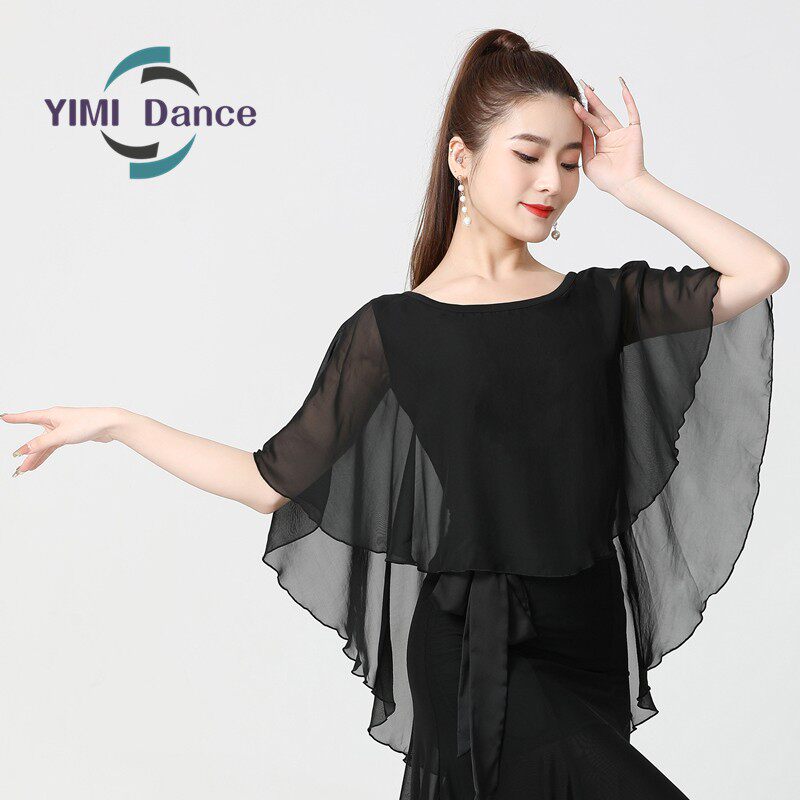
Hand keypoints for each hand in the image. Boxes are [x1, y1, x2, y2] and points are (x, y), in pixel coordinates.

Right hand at [1, 406, 122, 475]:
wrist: (109, 425)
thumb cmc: (88, 423)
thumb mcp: (61, 435)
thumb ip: (42, 443)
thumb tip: (25, 449)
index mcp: (51, 415)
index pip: (28, 417)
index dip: (15, 419)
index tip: (3, 417)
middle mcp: (55, 420)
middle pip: (36, 438)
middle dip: (27, 453)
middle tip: (18, 467)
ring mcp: (63, 428)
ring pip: (45, 445)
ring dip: (37, 457)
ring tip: (26, 470)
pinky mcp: (71, 435)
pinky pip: (54, 446)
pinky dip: (47, 454)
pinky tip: (39, 462)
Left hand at [572, 77, 648, 197]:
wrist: (625, 185)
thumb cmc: (607, 179)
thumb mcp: (589, 162)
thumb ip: (585, 145)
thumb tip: (579, 129)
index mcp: (599, 143)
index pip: (587, 124)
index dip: (580, 114)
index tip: (571, 102)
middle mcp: (609, 135)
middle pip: (597, 114)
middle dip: (588, 101)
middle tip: (580, 86)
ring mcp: (621, 132)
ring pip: (607, 113)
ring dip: (598, 101)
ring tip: (588, 88)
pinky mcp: (633, 131)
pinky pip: (631, 112)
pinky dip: (628, 99)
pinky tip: (621, 86)